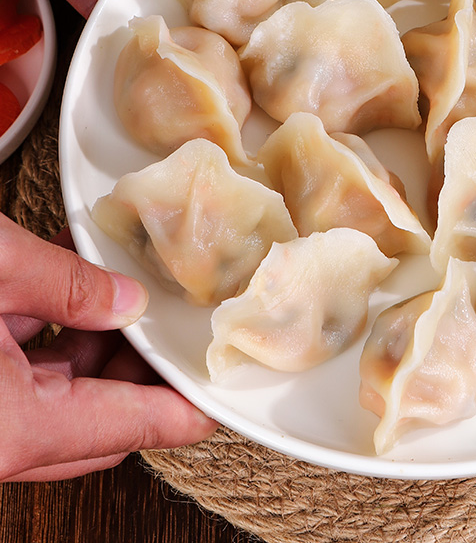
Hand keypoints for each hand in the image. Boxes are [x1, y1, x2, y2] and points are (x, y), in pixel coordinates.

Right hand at [0, 215, 217, 480]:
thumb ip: (68, 285)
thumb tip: (125, 298)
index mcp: (13, 426)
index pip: (131, 425)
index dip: (186, 409)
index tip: (219, 397)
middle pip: (99, 416)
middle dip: (143, 367)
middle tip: (174, 325)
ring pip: (59, 396)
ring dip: (98, 344)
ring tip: (124, 293)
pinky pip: (22, 377)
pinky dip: (51, 336)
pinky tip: (67, 287)